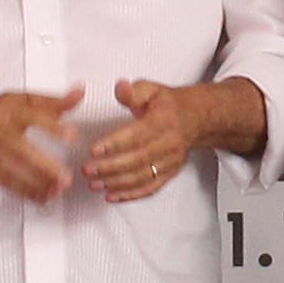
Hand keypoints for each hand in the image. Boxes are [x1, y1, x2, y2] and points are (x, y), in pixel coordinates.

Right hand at [0, 87, 76, 202]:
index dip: (52, 125)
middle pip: (20, 148)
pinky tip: (40, 197)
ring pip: (10, 168)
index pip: (32, 115)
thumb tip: (81, 91)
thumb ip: (54, 101)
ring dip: (35, 182)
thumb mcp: (23, 99)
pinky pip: (1, 180)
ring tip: (57, 191)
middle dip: (44, 165)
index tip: (73, 135)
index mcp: (9, 108)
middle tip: (66, 178)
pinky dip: (22, 190)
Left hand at [86, 76, 226, 201]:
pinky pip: (150, 188)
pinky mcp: (170, 173)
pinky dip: (130, 195)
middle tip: (88, 169)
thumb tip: (121, 87)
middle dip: (110, 167)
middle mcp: (169, 143)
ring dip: (116, 183)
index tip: (94, 149)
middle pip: (139, 159)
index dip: (115, 143)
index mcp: (163, 120)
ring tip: (94, 183)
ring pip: (143, 176)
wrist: (195, 118)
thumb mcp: (151, 89)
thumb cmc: (167, 104)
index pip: (138, 134)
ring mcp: (171, 161)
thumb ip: (133, 90)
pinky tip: (111, 195)